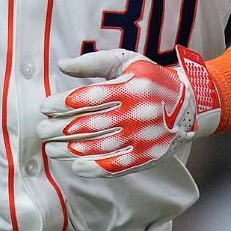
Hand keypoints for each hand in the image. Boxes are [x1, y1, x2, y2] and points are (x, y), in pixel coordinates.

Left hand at [37, 46, 220, 176]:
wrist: (190, 103)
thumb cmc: (150, 79)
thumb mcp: (126, 61)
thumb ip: (93, 62)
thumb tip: (62, 64)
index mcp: (131, 87)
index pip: (89, 98)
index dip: (62, 104)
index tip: (44, 108)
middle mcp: (139, 113)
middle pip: (91, 125)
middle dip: (60, 129)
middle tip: (40, 130)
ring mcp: (144, 137)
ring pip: (101, 147)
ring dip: (70, 150)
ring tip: (50, 148)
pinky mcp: (149, 156)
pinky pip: (119, 166)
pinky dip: (95, 168)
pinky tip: (75, 166)